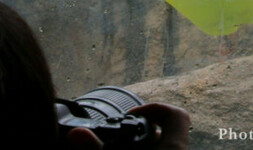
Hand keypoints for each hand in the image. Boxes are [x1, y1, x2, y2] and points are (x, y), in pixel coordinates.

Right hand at [64, 102, 189, 148]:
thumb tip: (76, 134)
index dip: (152, 108)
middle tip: (124, 132)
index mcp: (173, 147)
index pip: (176, 114)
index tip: (131, 116)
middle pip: (169, 128)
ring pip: (165, 143)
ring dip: (145, 140)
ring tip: (124, 143)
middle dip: (145, 126)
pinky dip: (149, 149)